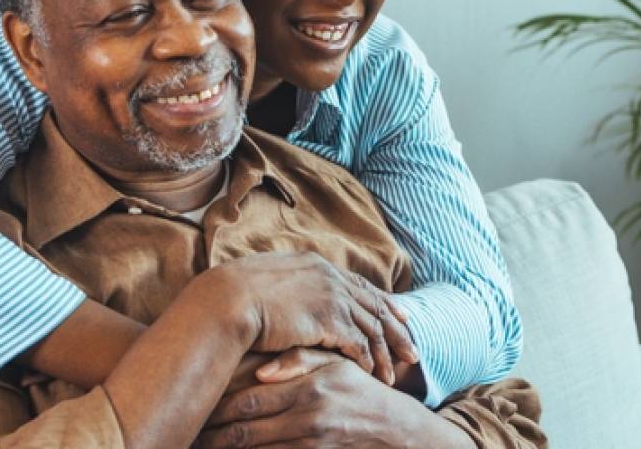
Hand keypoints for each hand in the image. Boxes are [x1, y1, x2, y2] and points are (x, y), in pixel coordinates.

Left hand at [196, 352, 465, 448]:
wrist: (394, 431)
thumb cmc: (359, 390)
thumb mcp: (335, 366)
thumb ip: (299, 360)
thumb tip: (261, 371)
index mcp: (307, 387)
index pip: (248, 397)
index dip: (215, 403)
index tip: (192, 402)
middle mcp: (306, 418)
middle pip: (242, 428)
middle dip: (210, 432)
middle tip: (184, 429)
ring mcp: (309, 443)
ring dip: (221, 448)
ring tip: (196, 444)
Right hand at [208, 252, 415, 384]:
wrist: (227, 300)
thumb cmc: (234, 294)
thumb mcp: (266, 280)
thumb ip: (287, 286)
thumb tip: (285, 295)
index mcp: (317, 264)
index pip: (360, 285)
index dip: (383, 301)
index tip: (401, 315)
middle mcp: (330, 277)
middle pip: (375, 306)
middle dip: (397, 330)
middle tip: (413, 350)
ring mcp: (332, 297)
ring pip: (371, 327)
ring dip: (384, 353)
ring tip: (394, 375)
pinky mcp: (328, 320)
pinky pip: (358, 344)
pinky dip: (368, 360)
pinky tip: (372, 375)